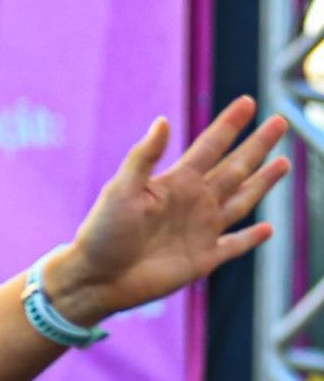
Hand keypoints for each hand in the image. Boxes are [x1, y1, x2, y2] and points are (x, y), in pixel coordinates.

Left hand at [50, 97, 288, 324]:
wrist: (96, 278)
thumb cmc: (102, 233)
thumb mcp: (120, 190)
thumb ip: (144, 157)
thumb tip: (162, 121)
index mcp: (175, 182)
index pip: (210, 146)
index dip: (229, 124)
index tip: (248, 102)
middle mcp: (193, 202)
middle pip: (235, 167)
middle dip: (257, 145)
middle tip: (280, 121)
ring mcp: (200, 230)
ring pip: (242, 200)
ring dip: (262, 182)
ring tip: (283, 163)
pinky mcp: (204, 258)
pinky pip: (235, 245)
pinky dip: (252, 238)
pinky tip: (268, 228)